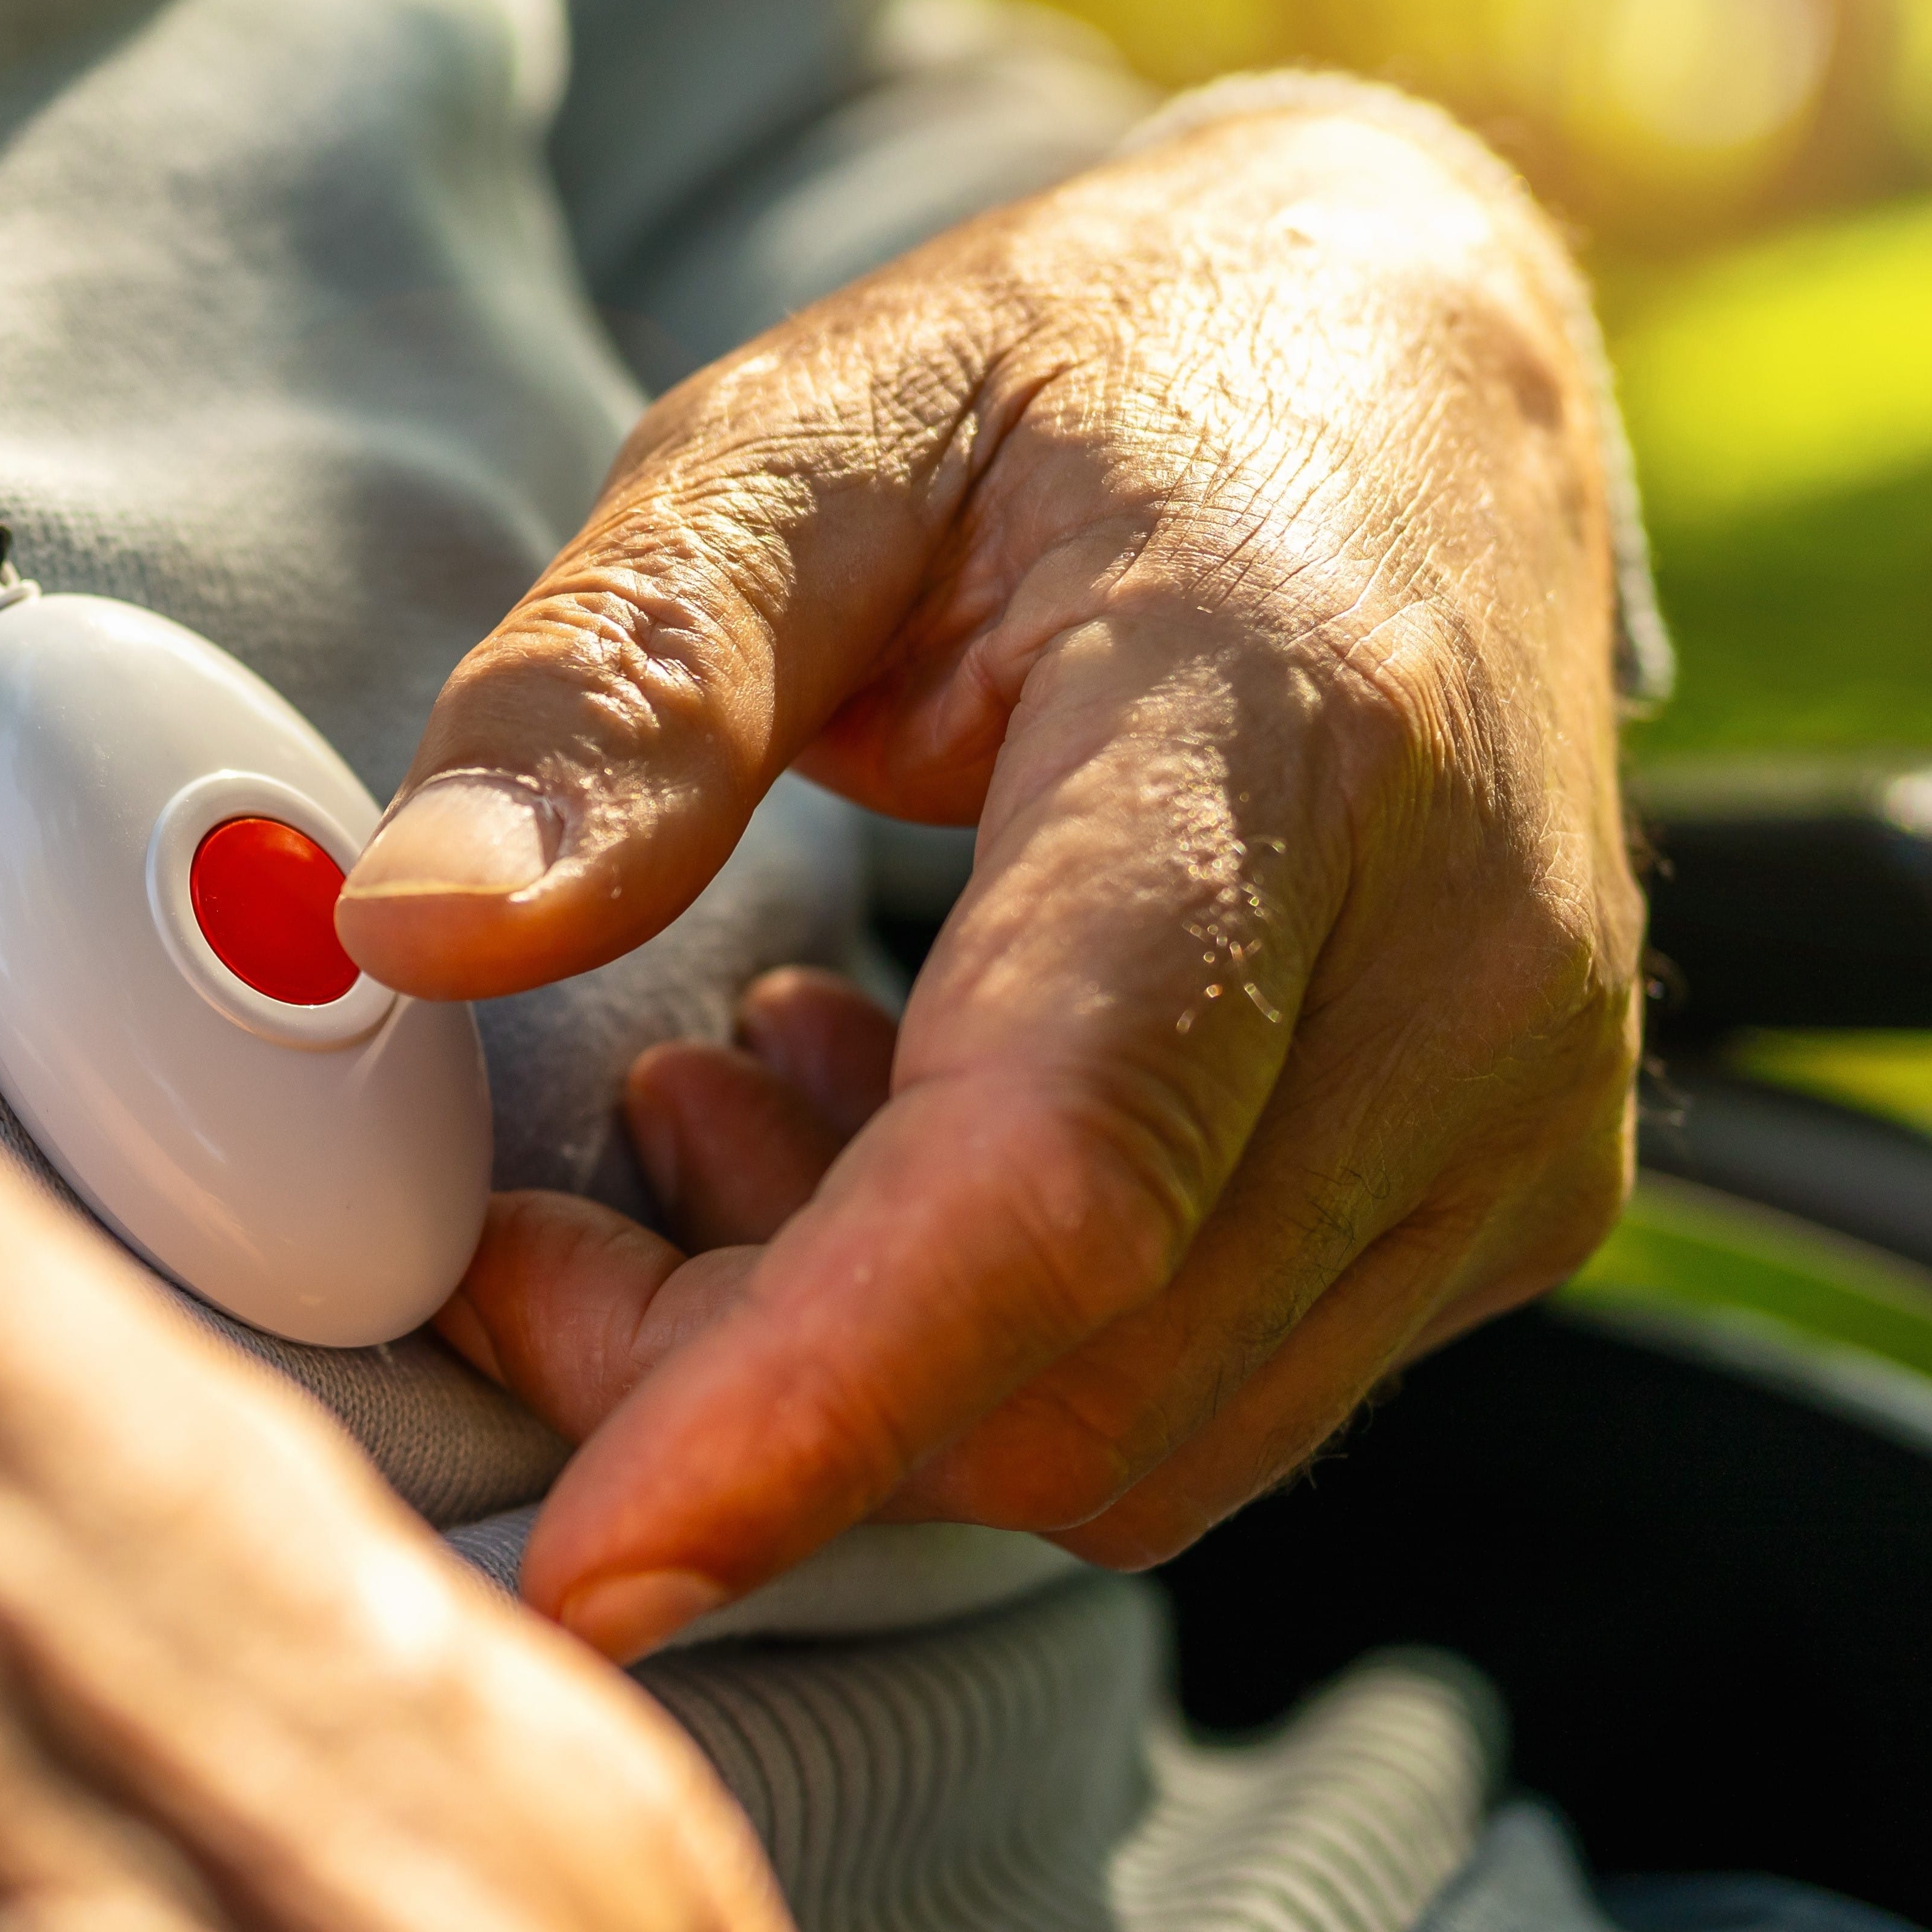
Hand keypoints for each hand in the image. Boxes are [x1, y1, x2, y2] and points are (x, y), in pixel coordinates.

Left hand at [339, 91, 1644, 1649]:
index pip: (1063, 1164)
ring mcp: (1522, 1110)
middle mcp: (1467, 965)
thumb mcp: (806, 426)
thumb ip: (615, 680)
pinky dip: (978, 1354)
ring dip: (849, 1371)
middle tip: (552, 1201)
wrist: (1412, 366)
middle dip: (737, 1386)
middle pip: (1064, 1372)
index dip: (816, 1398)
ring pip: (1123, 1447)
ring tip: (724, 1097)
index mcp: (1292, 730)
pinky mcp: (1520, 1204)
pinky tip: (883, 1125)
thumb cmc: (1087, 378)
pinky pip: (1199, 1412)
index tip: (591, 1564)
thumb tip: (409, 930)